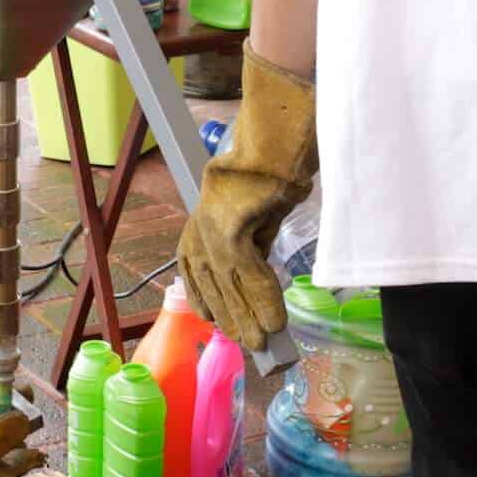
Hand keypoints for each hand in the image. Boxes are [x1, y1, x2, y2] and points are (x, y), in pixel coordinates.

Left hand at [178, 47, 317, 350]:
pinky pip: (248, 271)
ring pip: (228, 282)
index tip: (214, 322)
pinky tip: (274, 319)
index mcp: (203, 217)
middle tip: (248, 344)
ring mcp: (213, 223)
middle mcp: (201, 222)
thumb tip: (258, 273)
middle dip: (231, 315)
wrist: (280, 131)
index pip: (195, 268)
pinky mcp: (231, 224)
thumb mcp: (259, 209)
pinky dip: (263, 298)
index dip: (206, 297)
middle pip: (212, 280)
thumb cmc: (275, 164)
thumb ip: (253, 238)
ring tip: (262, 342)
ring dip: (247, 315)